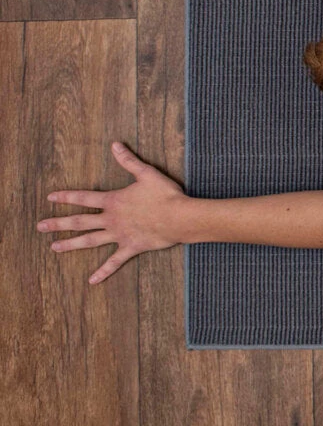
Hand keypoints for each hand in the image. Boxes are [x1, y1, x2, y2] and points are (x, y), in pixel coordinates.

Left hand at [38, 142, 188, 284]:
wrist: (179, 217)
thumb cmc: (164, 194)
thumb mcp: (146, 173)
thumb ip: (128, 160)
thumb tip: (115, 145)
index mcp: (114, 201)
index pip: (85, 198)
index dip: (67, 196)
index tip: (50, 197)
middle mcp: (112, 219)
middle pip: (80, 221)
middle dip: (59, 223)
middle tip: (40, 227)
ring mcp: (119, 235)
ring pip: (90, 240)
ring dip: (71, 244)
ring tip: (54, 248)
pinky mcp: (131, 247)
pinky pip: (114, 261)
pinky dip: (103, 271)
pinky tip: (92, 281)